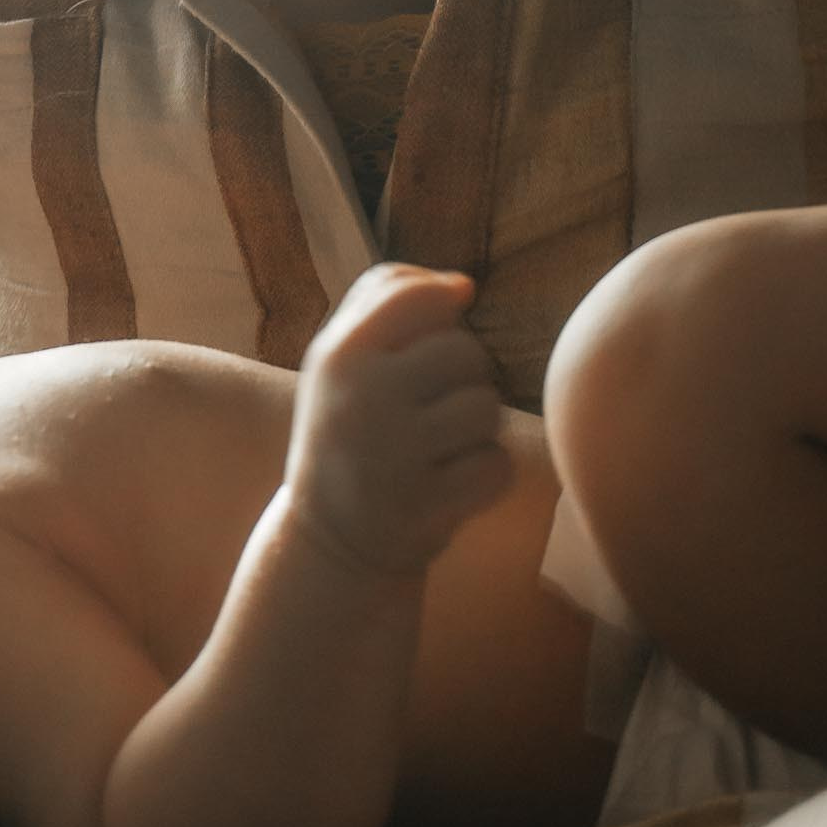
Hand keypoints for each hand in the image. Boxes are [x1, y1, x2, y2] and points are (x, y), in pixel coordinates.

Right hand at [284, 263, 511, 580]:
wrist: (328, 539)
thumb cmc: (347, 427)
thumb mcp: (340, 359)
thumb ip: (387, 302)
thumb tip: (462, 286)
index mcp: (339, 355)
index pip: (415, 295)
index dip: (442, 303)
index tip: (435, 330)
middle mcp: (365, 397)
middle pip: (466, 352)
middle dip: (464, 378)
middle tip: (432, 406)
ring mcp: (396, 454)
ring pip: (487, 409)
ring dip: (476, 428)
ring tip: (440, 445)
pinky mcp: (428, 506)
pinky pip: (497, 466)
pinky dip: (485, 476)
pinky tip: (450, 482)